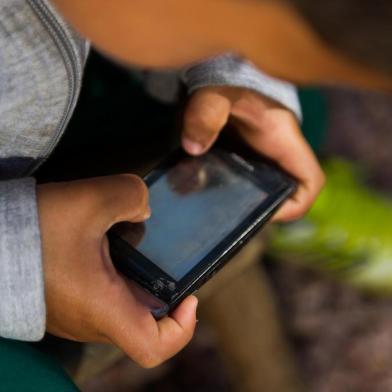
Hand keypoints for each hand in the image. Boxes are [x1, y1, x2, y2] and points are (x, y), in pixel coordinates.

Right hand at [37, 175, 197, 367]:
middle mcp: (90, 321)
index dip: (182, 328)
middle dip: (161, 289)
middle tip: (165, 256)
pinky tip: (106, 241)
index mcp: (103, 309)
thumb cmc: (34, 230)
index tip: (189, 297)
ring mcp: (75, 314)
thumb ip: (132, 197)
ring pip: (122, 306)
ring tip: (133, 239)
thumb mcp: (92, 200)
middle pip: (143, 321)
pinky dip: (115, 273)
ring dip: (136, 277)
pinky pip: (101, 295)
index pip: (152, 348)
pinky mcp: (64, 301)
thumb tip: (143, 209)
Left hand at [182, 86, 324, 220]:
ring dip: (242, 199)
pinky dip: (228, 187)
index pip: (311, 181)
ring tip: (213, 204)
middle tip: (229, 214)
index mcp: (284, 142)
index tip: (265, 212)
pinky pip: (244, 179)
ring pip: (263, 188)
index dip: (296, 204)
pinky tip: (204, 188)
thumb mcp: (217, 93)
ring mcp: (261, 155)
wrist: (220, 70)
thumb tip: (193, 148)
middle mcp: (278, 152)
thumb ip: (206, 113)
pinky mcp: (244, 154)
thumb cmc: (227, 80)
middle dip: (262, 206)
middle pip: (285, 192)